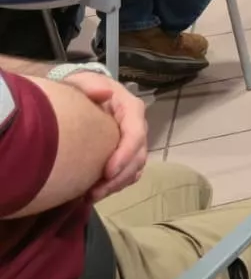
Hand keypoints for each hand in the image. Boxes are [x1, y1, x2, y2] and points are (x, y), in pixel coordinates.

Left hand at [60, 71, 147, 200]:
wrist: (84, 96)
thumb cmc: (84, 90)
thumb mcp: (84, 82)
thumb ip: (91, 86)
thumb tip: (105, 92)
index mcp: (131, 109)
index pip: (136, 134)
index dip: (125, 154)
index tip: (107, 172)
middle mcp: (137, 127)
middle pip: (138, 156)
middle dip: (119, 177)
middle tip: (95, 192)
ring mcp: (133, 142)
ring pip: (135, 168)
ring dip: (117, 185)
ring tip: (91, 196)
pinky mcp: (126, 154)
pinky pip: (129, 173)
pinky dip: (116, 185)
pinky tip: (96, 192)